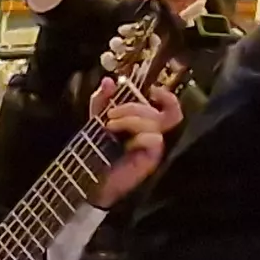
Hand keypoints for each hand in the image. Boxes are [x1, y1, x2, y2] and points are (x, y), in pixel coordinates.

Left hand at [86, 83, 185, 206]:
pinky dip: (139, 137)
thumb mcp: (96, 119)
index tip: (152, 90)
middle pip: (158, 111)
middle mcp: (153, 132)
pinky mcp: (151, 159)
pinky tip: (126, 143)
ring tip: (110, 126)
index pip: (170, 106)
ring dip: (131, 119)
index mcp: (145, 121)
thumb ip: (102, 100)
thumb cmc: (97, 150)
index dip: (167, 96)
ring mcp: (154, 146)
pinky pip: (154, 140)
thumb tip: (108, 81)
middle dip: (132, 107)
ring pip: (155, 123)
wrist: (90, 178)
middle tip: (111, 115)